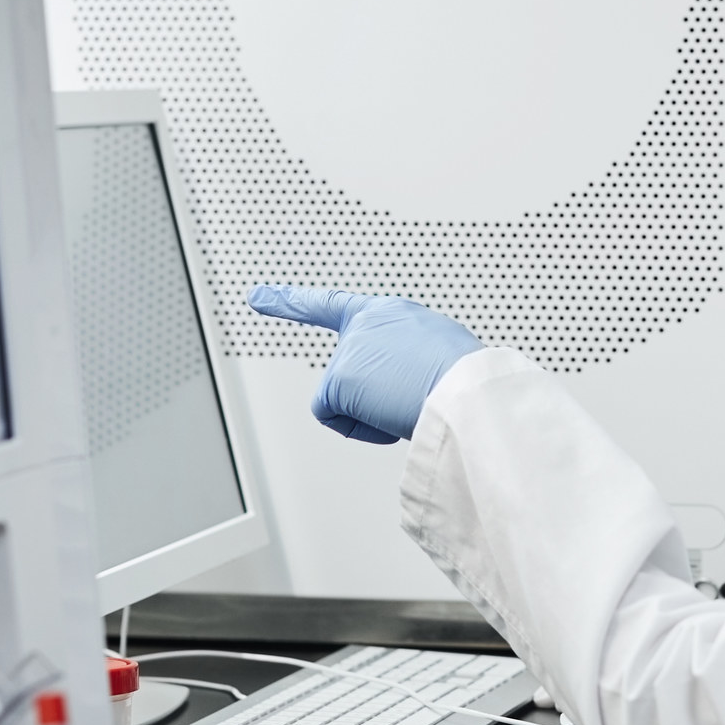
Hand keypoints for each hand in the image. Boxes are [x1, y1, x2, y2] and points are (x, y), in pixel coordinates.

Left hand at [249, 287, 483, 444]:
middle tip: (404, 399)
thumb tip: (404, 397)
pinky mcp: (338, 378)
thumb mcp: (441, 355)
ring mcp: (350, 349)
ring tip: (410, 400)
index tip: (257, 297)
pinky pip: (336, 418)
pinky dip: (362, 428)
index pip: (333, 305)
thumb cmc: (466, 377)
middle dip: (363, 398)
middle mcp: (366, 324)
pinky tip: (390, 414)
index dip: (290, 301)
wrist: (467, 387)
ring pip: (346, 402)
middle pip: (347, 378)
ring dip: (376, 413)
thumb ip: (409, 364)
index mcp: (393, 314)